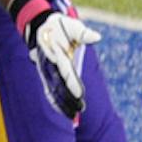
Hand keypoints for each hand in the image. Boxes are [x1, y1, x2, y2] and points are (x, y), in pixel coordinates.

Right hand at [19, 0, 100, 119]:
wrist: (44, 25)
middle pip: (59, 85)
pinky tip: (63, 112)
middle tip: (79, 111)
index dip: (72, 83)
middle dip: (68, 99)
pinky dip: (55, 101)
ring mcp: (47, 70)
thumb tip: (97, 37)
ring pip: (53, 90)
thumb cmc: (63, 27)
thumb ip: (83, 34)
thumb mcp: (73, 27)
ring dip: (62, 104)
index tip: (79, 95)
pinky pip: (50, 90)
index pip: (66, 72)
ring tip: (73, 117)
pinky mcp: (47, 74)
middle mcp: (51, 64)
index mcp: (59, 54)